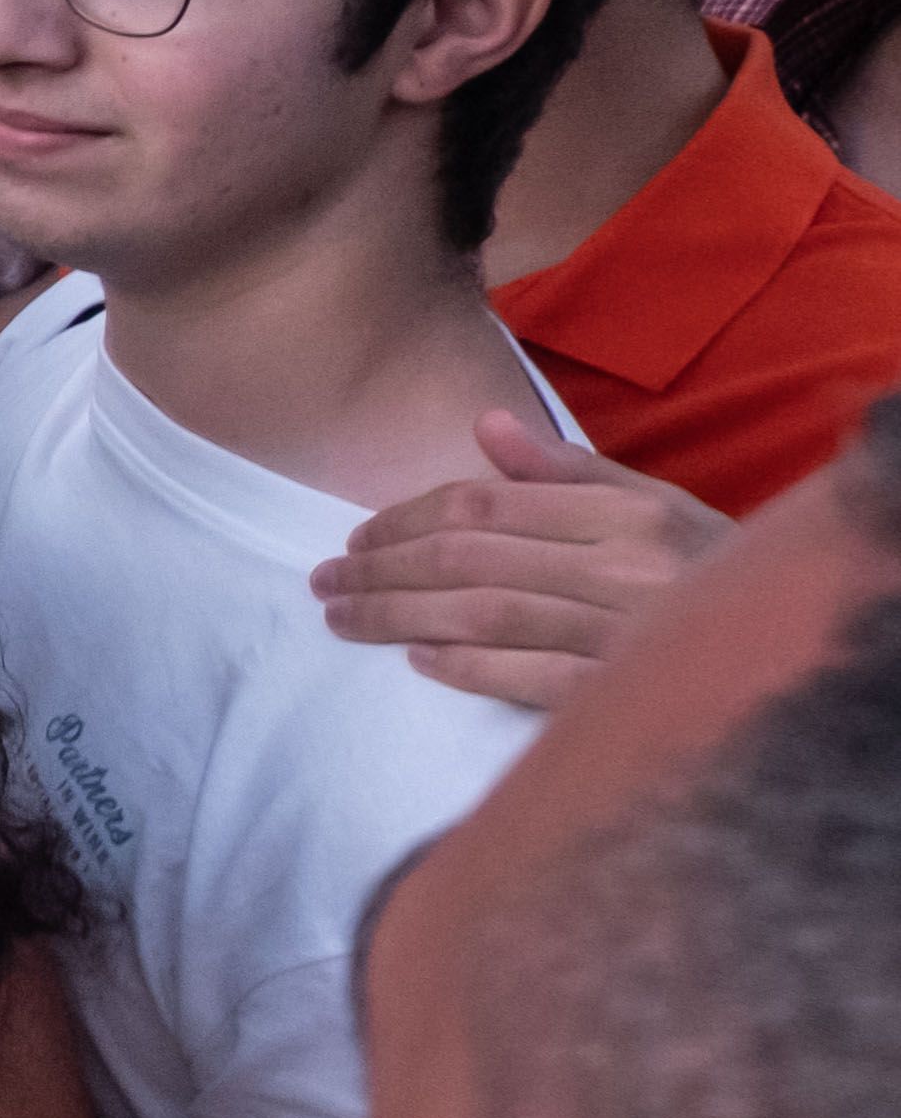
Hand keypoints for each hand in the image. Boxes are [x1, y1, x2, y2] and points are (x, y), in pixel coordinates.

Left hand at [308, 410, 732, 706]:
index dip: (407, 518)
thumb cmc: (700, 566)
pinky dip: (469, 667)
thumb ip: (564, 469)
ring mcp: (622, 633)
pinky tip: (420, 660)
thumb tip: (484, 423)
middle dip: (383, 569)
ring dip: (399, 617)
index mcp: (624, 513)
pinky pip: (529, 677)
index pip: (485, 504)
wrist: (791, 636)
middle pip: (469, 559)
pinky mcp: (621, 693)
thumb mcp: (650, 502)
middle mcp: (622, 568)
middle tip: (326, 580)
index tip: (357, 535)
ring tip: (344, 618)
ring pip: (485, 616)